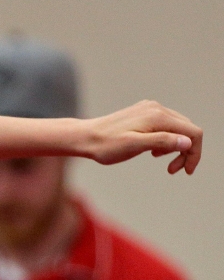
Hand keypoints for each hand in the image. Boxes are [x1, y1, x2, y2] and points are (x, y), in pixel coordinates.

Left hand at [81, 101, 201, 173]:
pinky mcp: (143, 113)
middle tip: (173, 170)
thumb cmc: (106, 145)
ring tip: (162, 162)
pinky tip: (153, 152)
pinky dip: (166, 140)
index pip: (193, 132)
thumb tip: (186, 142)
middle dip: (186, 151)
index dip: (195, 153)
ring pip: (177, 128)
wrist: (84, 137)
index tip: (186, 171)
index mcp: (158, 116)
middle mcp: (157, 108)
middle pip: (187, 129)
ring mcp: (150, 109)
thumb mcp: (134, 146)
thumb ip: (161, 142)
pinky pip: (165, 126)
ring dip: (176, 147)